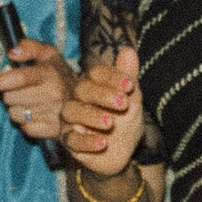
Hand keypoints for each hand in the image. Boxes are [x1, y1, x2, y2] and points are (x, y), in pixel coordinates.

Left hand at [0, 38, 73, 140]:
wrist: (87, 103)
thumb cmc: (60, 76)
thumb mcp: (49, 55)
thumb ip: (30, 47)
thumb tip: (11, 53)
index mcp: (49, 73)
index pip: (19, 78)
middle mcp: (53, 94)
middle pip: (11, 98)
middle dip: (10, 95)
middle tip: (22, 92)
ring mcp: (54, 114)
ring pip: (15, 115)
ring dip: (17, 110)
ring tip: (30, 104)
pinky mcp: (54, 131)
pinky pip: (25, 129)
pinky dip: (26, 124)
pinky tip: (36, 117)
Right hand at [61, 46, 144, 177]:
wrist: (122, 152)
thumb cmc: (125, 120)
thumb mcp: (131, 99)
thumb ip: (128, 76)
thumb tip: (128, 49)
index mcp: (93, 84)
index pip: (96, 73)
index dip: (112, 76)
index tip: (131, 85)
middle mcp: (78, 98)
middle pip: (82, 89)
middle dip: (102, 94)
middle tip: (123, 102)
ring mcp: (71, 119)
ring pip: (72, 112)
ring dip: (92, 116)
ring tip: (111, 123)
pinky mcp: (69, 141)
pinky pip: (72, 140)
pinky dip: (87, 142)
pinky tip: (103, 144)